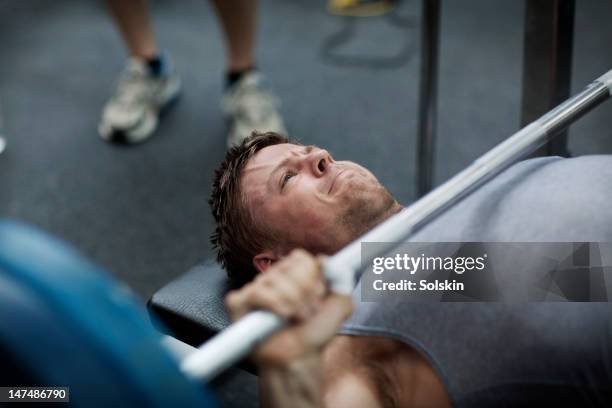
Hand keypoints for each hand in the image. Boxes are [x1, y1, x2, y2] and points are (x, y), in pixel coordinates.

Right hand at [225, 249, 352, 367]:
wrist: (298, 359)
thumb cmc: (314, 333)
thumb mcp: (339, 306)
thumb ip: (340, 279)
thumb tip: (324, 259)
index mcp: (292, 273)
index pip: (300, 258)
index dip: (312, 278)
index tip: (317, 297)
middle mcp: (272, 278)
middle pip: (288, 267)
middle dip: (304, 293)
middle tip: (307, 312)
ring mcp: (254, 289)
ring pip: (274, 280)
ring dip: (292, 303)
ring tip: (295, 319)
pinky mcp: (238, 303)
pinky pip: (255, 292)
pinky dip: (272, 304)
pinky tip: (280, 317)